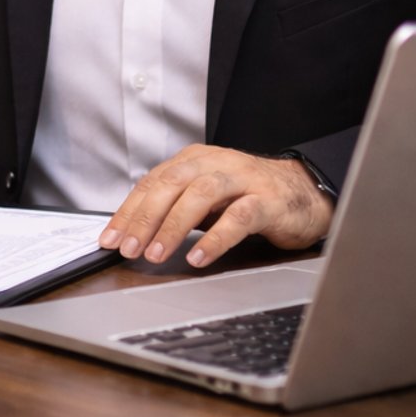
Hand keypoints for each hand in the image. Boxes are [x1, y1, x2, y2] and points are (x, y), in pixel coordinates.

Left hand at [97, 144, 333, 269]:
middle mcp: (216, 163)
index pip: (152, 183)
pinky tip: (198, 256)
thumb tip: (133, 231)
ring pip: (201, 195)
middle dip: (144, 218)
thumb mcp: (205, 196)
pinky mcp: (268, 200)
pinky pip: (238, 218)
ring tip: (157, 253)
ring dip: (174, 226)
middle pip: (171, 185)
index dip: (128, 211)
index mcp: (194, 160)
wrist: (305, 192)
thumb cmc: (248, 196)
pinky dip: (215, 238)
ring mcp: (243, 179)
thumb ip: (174, 206)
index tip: (110, 238)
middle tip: (128, 248)